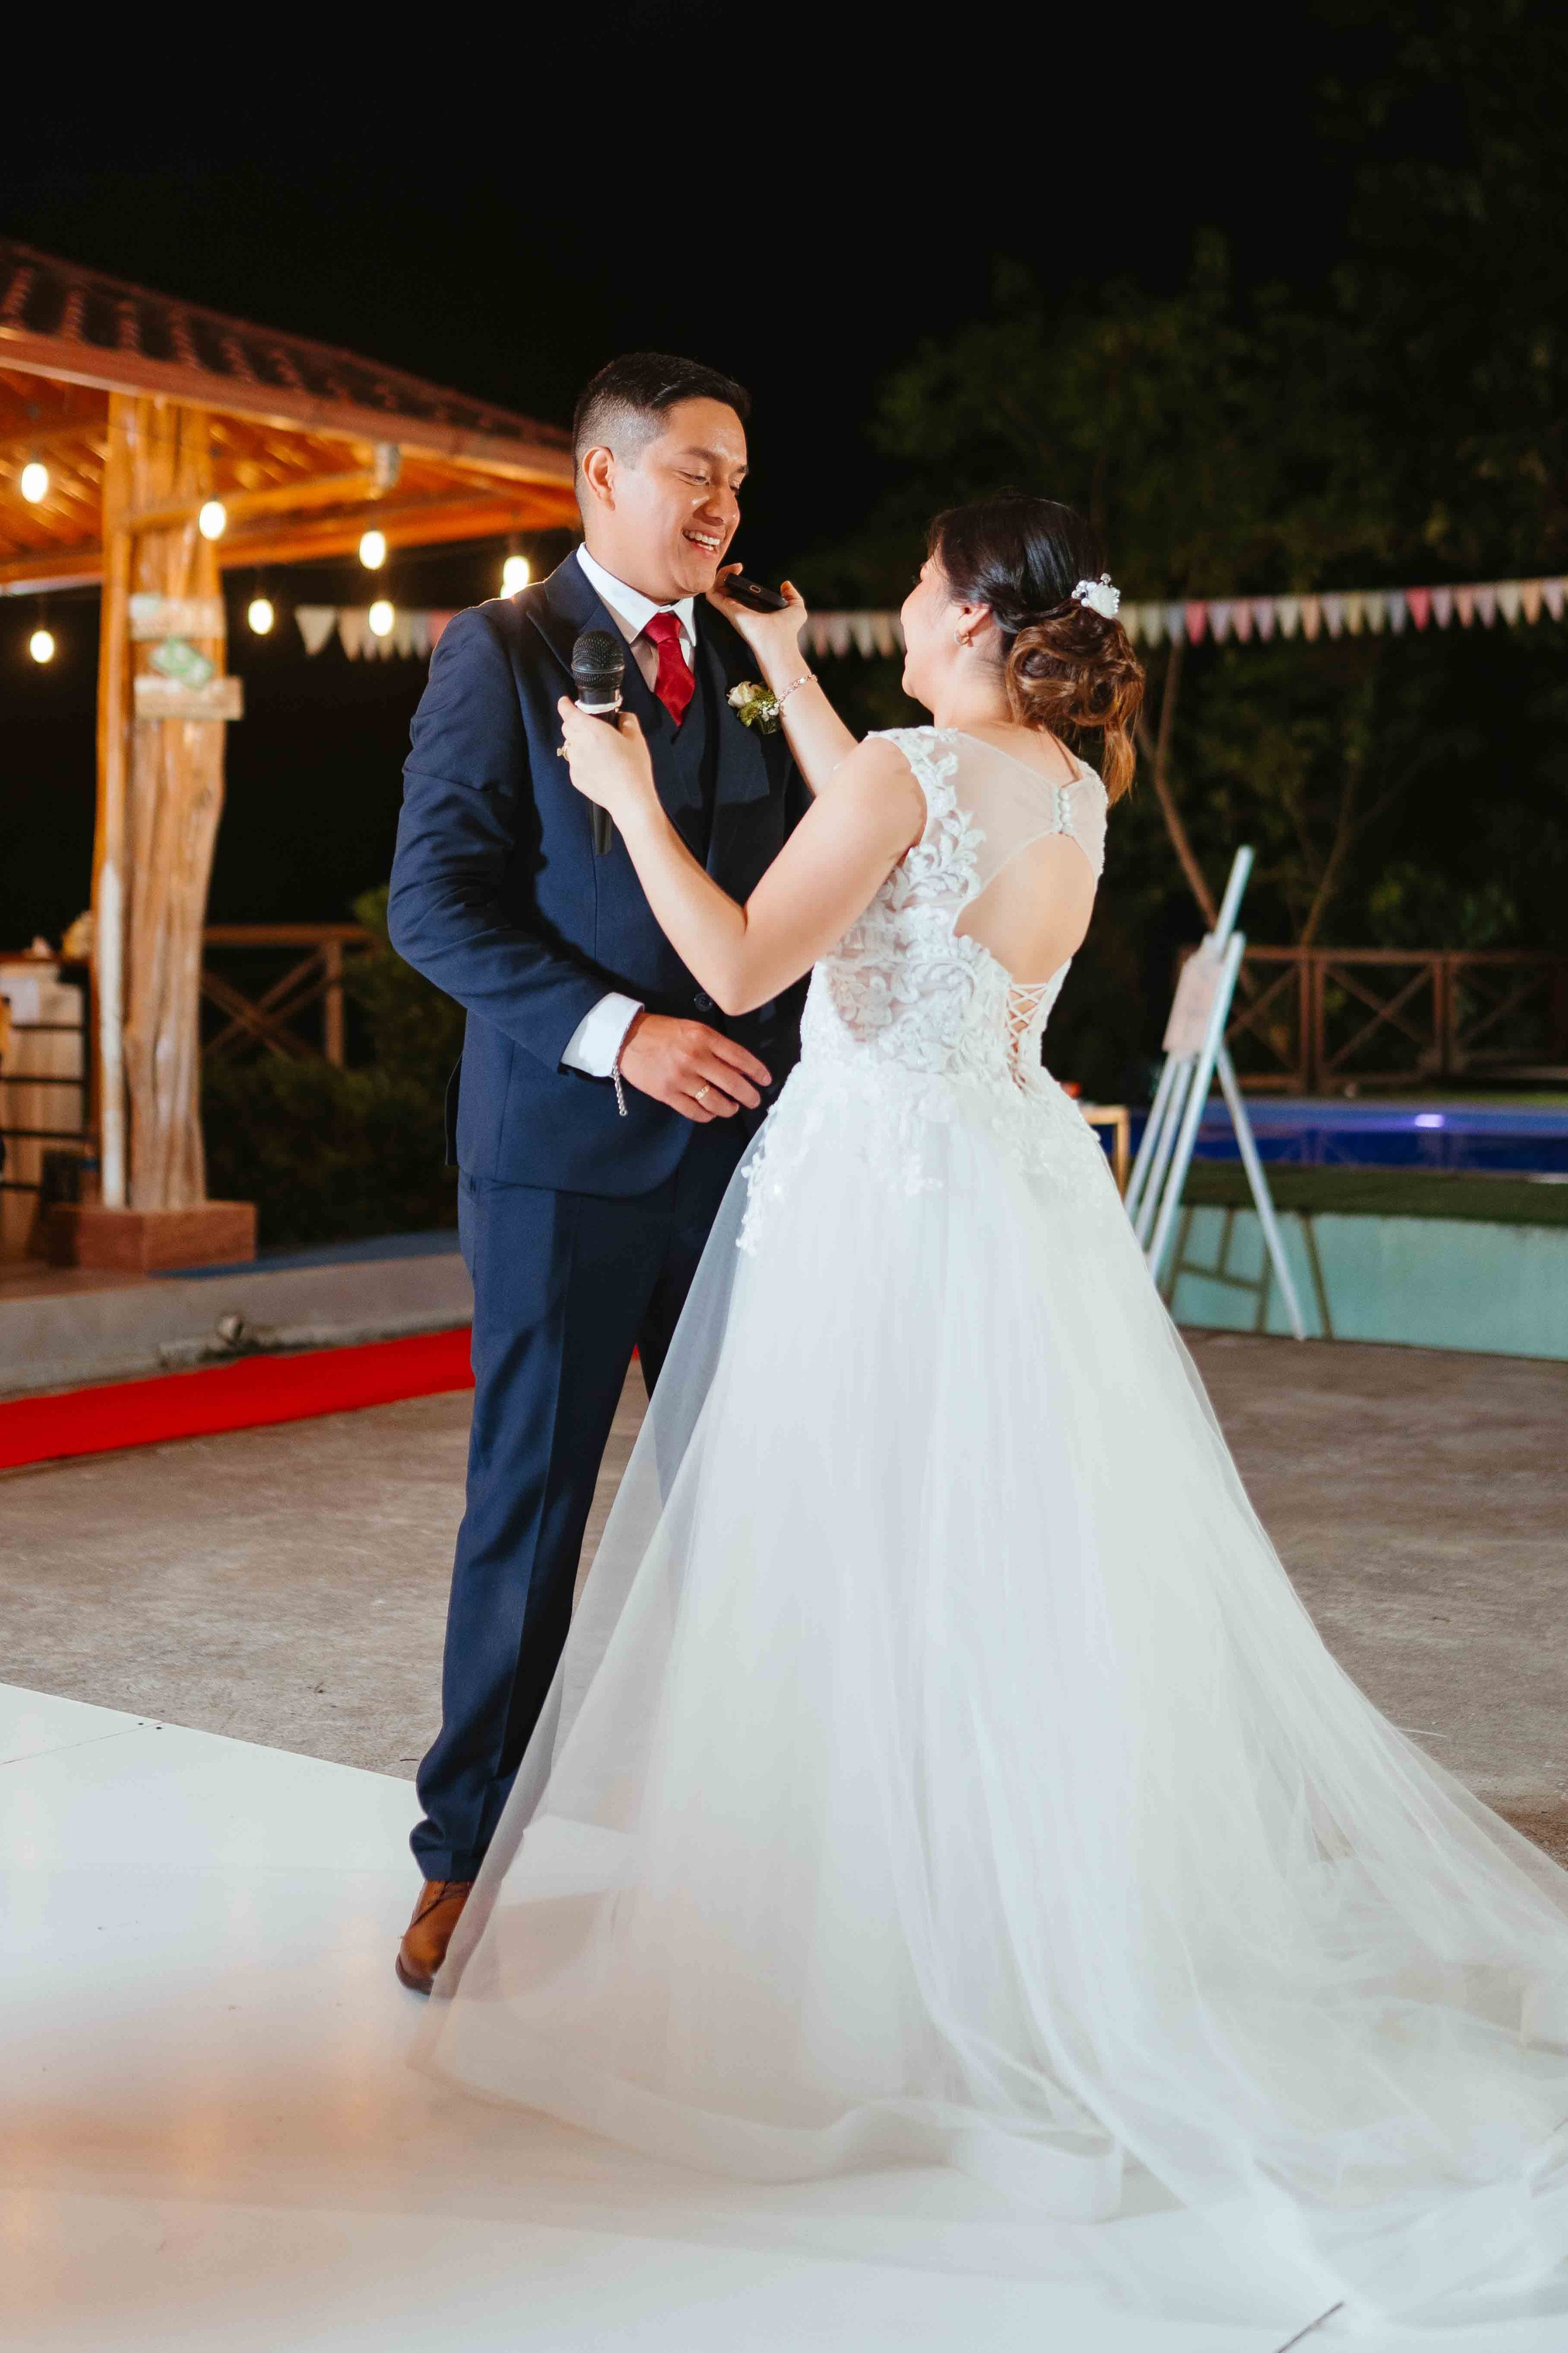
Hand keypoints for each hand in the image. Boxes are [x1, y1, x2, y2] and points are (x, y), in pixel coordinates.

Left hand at [556, 699, 656, 823]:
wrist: (630, 799)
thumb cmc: (634, 767)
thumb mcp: (637, 738)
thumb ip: (627, 721)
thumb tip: (621, 717)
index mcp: (592, 730)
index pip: (568, 713)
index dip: (564, 705)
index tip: (565, 702)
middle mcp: (579, 745)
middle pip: (566, 728)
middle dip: (574, 724)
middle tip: (590, 728)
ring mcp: (574, 763)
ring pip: (570, 746)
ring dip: (578, 743)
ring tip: (597, 752)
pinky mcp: (575, 778)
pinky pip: (574, 763)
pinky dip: (582, 761)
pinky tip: (599, 768)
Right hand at [617, 1012, 771, 1122]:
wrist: (626, 1038)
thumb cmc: (662, 1032)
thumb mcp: (693, 1030)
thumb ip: (716, 1046)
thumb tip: (740, 1068)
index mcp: (704, 1038)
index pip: (740, 1057)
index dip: (757, 1071)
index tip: (765, 1080)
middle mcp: (695, 1058)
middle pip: (733, 1084)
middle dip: (749, 1096)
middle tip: (754, 1101)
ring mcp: (680, 1078)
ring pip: (715, 1102)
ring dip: (729, 1108)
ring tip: (731, 1107)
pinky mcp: (667, 1094)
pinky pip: (695, 1111)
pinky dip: (707, 1115)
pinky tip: (711, 1113)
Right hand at [706, 568, 808, 684]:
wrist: (780, 643)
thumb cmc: (788, 632)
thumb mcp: (796, 608)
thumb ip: (792, 595)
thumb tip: (786, 584)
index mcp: (751, 609)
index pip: (735, 593)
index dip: (734, 579)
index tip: (741, 568)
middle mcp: (738, 610)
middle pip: (722, 589)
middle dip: (724, 574)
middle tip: (737, 567)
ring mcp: (731, 610)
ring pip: (713, 589)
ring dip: (721, 574)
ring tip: (734, 568)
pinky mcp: (727, 609)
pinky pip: (712, 592)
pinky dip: (717, 579)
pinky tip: (730, 571)